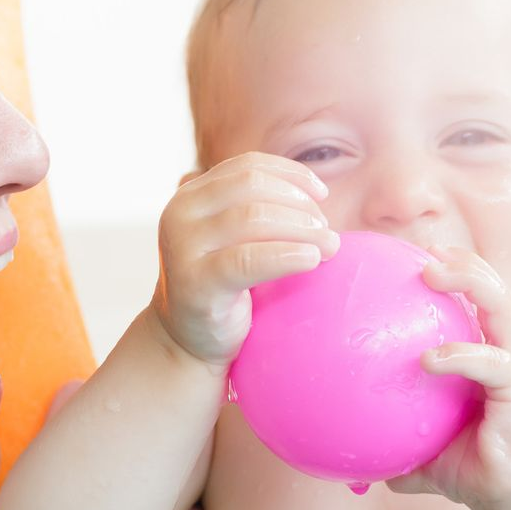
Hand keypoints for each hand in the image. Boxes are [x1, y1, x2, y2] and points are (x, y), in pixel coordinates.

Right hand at [154, 152, 338, 364]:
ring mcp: (183, 247)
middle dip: (299, 204)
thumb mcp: (234, 239)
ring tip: (330, 246)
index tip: (322, 195)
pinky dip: (287, 255)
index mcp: (192, 196)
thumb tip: (319, 196)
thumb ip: (259, 210)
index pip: (248, 167)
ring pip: (254, 218)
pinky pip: (249, 260)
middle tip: (327, 230)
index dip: (290, 174)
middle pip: (253, 188)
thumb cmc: (224, 287)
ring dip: (302, 228)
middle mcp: (180, 213)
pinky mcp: (195, 283)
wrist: (188, 342)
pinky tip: (312, 259)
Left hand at [386, 246, 510, 506]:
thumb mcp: (425, 452)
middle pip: (492, 288)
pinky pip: (492, 362)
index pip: (473, 300)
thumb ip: (393, 445)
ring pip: (503, 306)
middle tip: (425, 253)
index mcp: (487, 355)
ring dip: (470, 281)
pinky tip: (430, 358)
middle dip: (463, 262)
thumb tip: (345, 460)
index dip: (450, 271)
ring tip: (433, 272)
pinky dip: (462, 354)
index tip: (411, 256)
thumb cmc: (477, 471)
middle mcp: (506, 351)